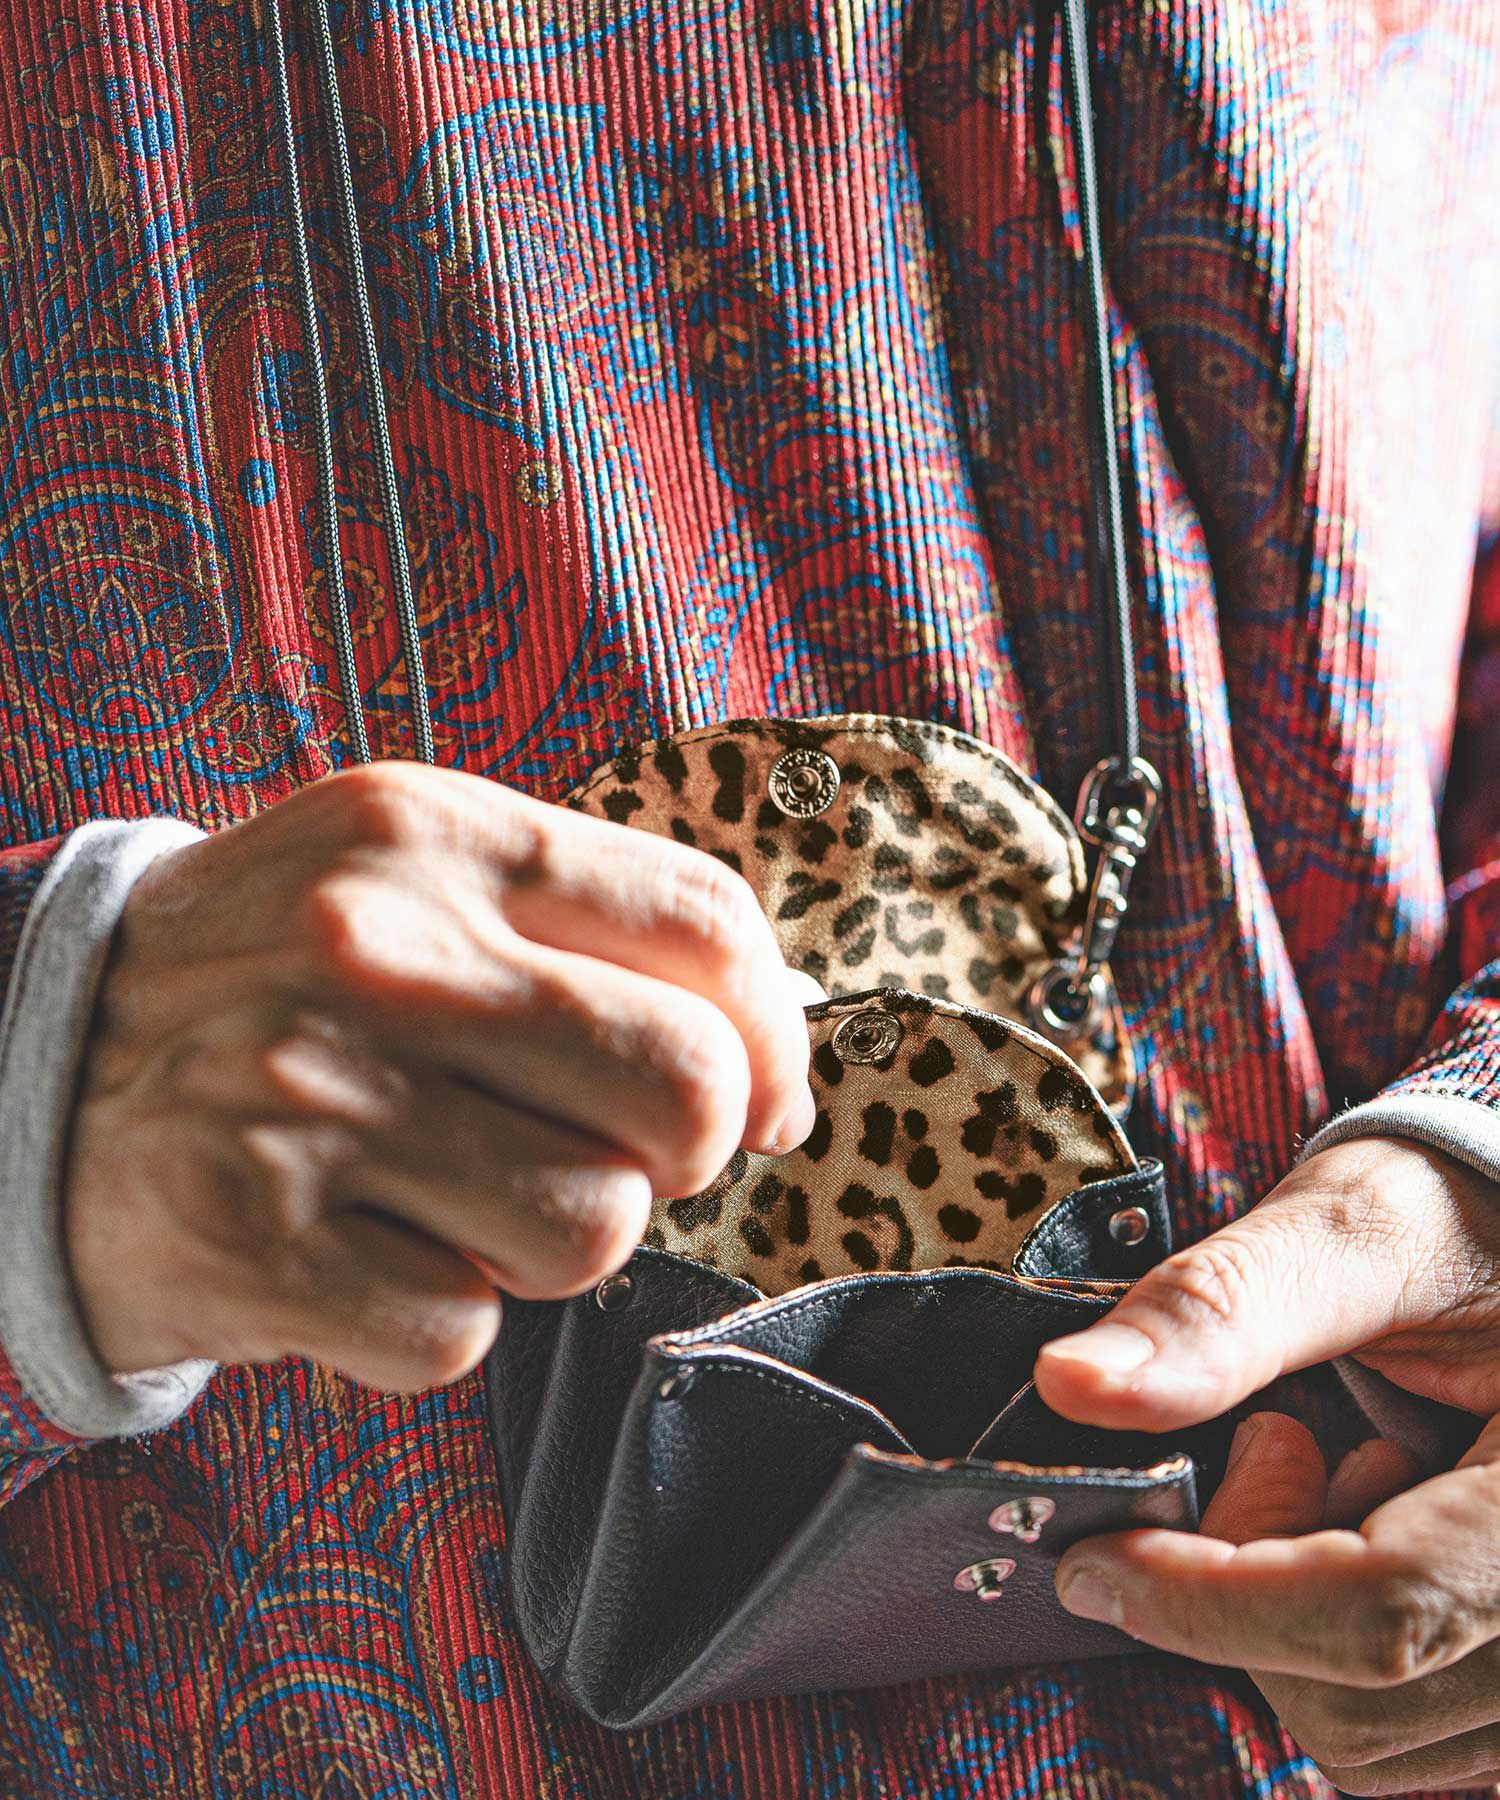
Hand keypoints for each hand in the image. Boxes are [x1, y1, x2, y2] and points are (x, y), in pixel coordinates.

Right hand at [66, 763, 816, 1391]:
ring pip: (597, 1228)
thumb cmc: (273, 971)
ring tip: (458, 1189)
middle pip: (687, 1089)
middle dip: (688, 1148)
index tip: (769, 1093)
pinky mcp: (264, 1244)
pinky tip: (370, 1248)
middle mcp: (376, 953)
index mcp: (435, 837)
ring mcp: (314, 1102)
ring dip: (555, 1234)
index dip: (777, 1030)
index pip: (705, 925)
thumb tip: (774, 1046)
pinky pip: (467, 1329)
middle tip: (615, 1148)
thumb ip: (591, 923)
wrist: (32, 1059)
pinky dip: (442, 1310)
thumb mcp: (408, 872)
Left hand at [1035, 1136, 1499, 1794]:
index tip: (1093, 1561)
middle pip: (1364, 1692)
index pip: (1383, 1612)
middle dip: (1247, 1581)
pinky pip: (1399, 1723)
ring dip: (1285, 1613)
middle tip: (1268, 1439)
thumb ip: (1219, 1308)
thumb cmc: (1452, 1220)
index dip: (1211, 1600)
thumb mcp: (1347, 1232)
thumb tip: (1071, 1384)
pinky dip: (1323, 1641)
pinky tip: (1350, 1521)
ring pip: (1372, 1730)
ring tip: (1322, 1465)